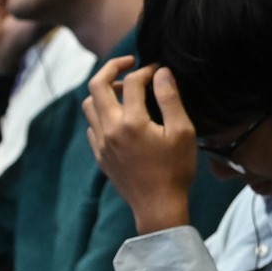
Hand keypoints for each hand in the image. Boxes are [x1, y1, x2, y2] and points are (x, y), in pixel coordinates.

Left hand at [82, 58, 195, 233]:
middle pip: (96, 85)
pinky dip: (102, 113)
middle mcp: (110, 129)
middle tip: (129, 63)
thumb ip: (170, 98)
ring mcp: (101, 143)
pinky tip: (120, 118)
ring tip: (124, 91)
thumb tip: (162, 72)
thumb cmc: (176, 169)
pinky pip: (91, 125)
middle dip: (112, 67)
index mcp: (131, 122)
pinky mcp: (99, 155)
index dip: (147, 69)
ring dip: (103, 91)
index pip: (132, 82)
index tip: (159, 69)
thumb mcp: (182, 132)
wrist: (158, 207)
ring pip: (88, 105)